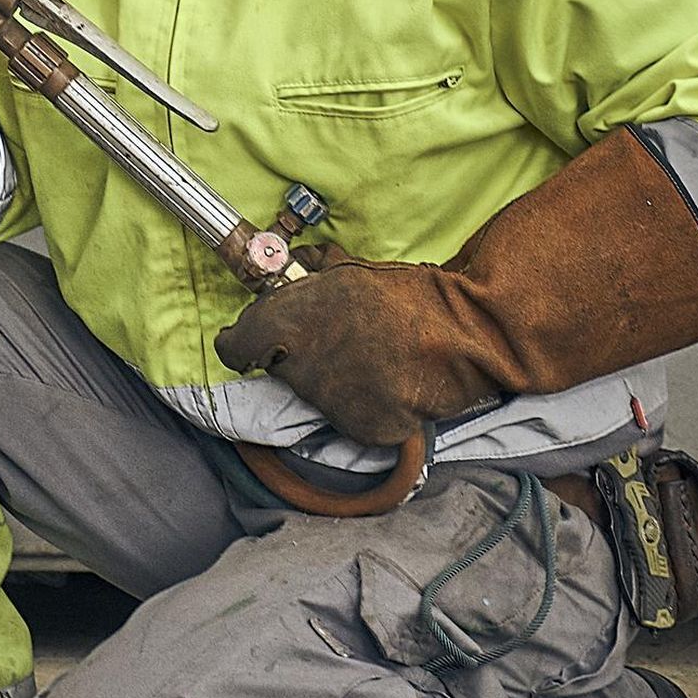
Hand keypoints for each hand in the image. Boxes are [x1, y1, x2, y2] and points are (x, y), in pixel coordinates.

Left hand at [215, 249, 475, 446]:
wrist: (461, 333)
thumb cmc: (405, 294)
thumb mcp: (348, 270)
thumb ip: (309, 276)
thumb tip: (292, 268)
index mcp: (291, 324)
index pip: (235, 348)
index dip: (240, 341)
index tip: (247, 339)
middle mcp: (302, 368)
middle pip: (278, 368)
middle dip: (294, 354)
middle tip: (332, 339)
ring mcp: (331, 404)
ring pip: (314, 393)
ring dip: (329, 378)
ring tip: (368, 357)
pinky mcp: (361, 429)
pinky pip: (348, 416)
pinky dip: (361, 402)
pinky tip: (385, 381)